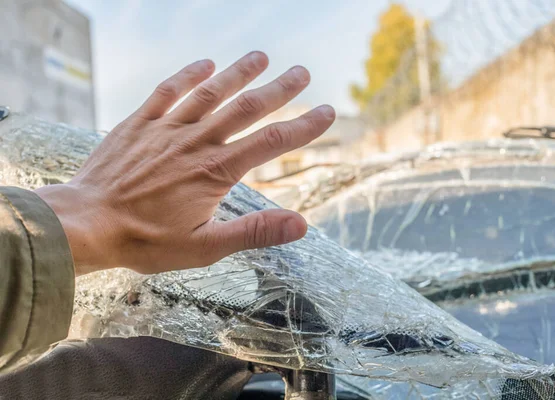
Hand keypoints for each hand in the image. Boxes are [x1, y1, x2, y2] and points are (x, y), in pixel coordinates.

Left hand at [35, 51, 334, 275]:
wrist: (85, 224)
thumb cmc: (145, 241)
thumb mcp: (205, 248)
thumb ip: (254, 232)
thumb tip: (302, 224)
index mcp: (215, 172)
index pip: (271, 142)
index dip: (303, 126)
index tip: (327, 111)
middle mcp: (196, 142)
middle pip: (246, 108)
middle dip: (278, 90)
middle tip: (302, 73)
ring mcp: (167, 129)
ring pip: (210, 93)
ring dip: (239, 73)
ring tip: (262, 56)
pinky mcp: (139, 124)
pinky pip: (167, 92)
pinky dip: (187, 74)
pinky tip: (204, 63)